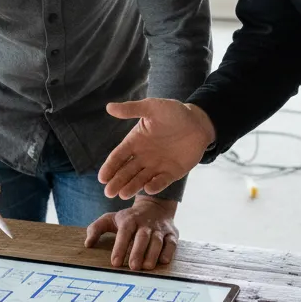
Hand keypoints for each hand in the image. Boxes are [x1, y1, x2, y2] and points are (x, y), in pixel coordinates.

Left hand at [85, 195, 178, 270]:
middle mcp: (145, 223)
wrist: (155, 206)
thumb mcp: (111, 219)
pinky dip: (168, 251)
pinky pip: (171, 242)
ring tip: (147, 267)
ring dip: (152, 254)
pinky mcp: (172, 233)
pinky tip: (162, 261)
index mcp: (130, 219)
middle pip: (142, 237)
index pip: (124, 232)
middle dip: (138, 251)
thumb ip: (97, 229)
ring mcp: (160, 228)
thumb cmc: (129, 218)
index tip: (115, 262)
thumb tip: (87, 244)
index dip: (120, 247)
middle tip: (133, 267)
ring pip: (157, 240)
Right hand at [98, 99, 215, 199]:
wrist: (198, 122)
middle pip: (126, 172)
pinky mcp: (171, 173)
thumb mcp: (152, 107)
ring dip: (132, 187)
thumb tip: (109, 107)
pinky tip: (148, 188)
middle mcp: (143, 156)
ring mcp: (157, 166)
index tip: (101, 178)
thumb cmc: (173, 112)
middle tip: (108, 193)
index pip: (118, 157)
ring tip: (123, 195)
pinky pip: (161, 181)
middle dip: (117, 182)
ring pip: (140, 179)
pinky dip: (155, 185)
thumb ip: (132, 109)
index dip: (110, 167)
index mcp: (135, 142)